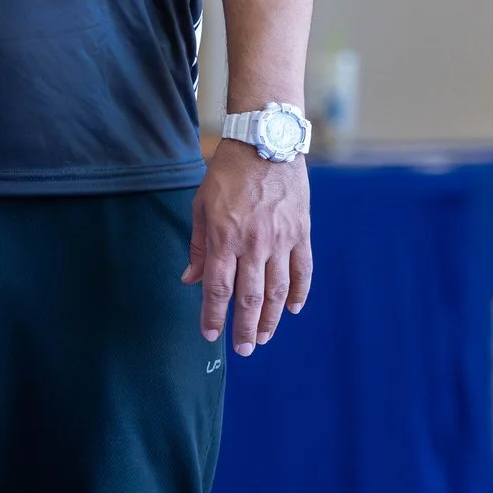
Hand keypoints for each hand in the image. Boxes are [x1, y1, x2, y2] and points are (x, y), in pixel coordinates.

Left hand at [183, 141, 311, 355]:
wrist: (266, 142)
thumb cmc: (227, 173)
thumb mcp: (202, 205)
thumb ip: (198, 246)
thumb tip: (189, 280)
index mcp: (225, 238)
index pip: (218, 289)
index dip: (214, 316)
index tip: (210, 335)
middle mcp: (254, 244)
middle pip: (250, 298)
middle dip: (246, 328)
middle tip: (244, 349)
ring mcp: (281, 240)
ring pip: (278, 291)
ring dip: (272, 319)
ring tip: (265, 336)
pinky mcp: (301, 232)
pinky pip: (303, 270)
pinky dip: (299, 293)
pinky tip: (293, 309)